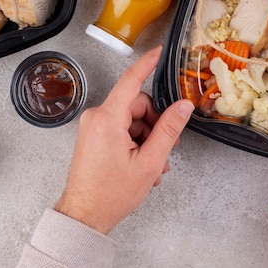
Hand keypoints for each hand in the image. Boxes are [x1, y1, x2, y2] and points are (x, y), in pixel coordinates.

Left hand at [54, 46, 194, 234]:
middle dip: (155, 124)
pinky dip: (135, 143)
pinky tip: (143, 164)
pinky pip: (121, 129)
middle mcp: (96, 117)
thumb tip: (183, 106)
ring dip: (147, 138)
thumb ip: (168, 130)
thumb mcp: (149, 162)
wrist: (84, 216)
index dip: (148, 64)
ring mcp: (93, 127)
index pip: (131, 80)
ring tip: (154, 165)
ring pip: (131, 119)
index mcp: (107, 119)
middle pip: (136, 105)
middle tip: (165, 148)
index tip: (159, 52)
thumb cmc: (110, 194)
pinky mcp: (93, 136)